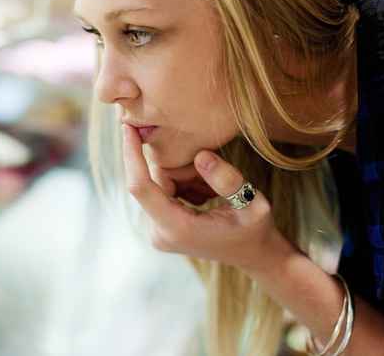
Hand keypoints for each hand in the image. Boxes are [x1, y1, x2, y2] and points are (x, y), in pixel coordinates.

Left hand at [122, 124, 286, 271]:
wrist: (254, 255)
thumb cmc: (256, 230)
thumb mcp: (253, 204)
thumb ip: (227, 180)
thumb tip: (200, 156)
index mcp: (176, 228)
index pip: (140, 187)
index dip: (132, 155)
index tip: (128, 127)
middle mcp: (159, 232)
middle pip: (154, 179)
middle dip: (182, 168)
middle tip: (212, 178)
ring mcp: (157, 231)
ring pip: (160, 181)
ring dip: (186, 176)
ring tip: (212, 193)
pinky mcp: (159, 225)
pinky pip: (163, 188)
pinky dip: (183, 184)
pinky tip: (204, 197)